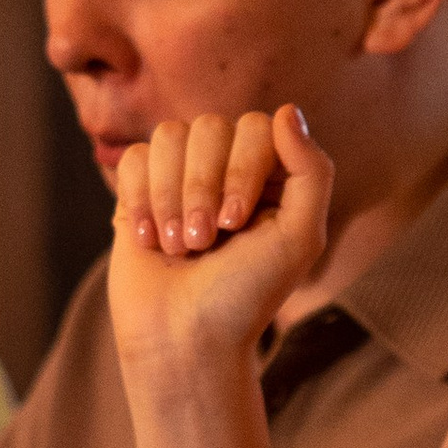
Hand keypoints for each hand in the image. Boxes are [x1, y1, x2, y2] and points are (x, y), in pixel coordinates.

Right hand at [106, 105, 332, 379]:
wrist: (184, 337)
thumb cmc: (247, 295)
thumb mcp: (300, 238)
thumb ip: (311, 171)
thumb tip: (285, 110)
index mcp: (271, 174)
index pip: (255, 126)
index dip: (240, 169)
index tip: (236, 224)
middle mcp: (228, 166)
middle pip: (208, 126)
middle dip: (202, 188)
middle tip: (203, 242)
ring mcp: (182, 175)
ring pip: (168, 137)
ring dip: (170, 198)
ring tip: (179, 247)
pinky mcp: (140, 189)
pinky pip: (135, 158)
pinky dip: (141, 200)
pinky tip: (150, 240)